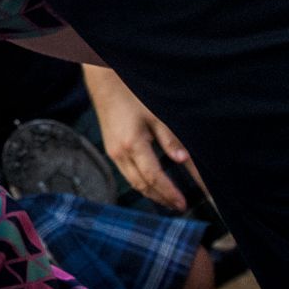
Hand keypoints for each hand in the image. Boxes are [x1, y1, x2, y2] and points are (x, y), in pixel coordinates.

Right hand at [83, 65, 201, 212]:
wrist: (105, 82)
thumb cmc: (132, 94)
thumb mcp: (157, 114)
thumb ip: (170, 138)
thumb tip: (183, 161)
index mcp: (132, 144)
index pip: (154, 177)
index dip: (169, 192)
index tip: (183, 203)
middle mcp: (119, 153)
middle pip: (142, 185)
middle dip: (162, 198)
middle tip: (180, 206)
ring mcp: (112, 152)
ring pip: (133, 182)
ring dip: (151, 193)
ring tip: (169, 200)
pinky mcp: (110, 149)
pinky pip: (127, 174)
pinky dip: (142, 183)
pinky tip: (152, 183)